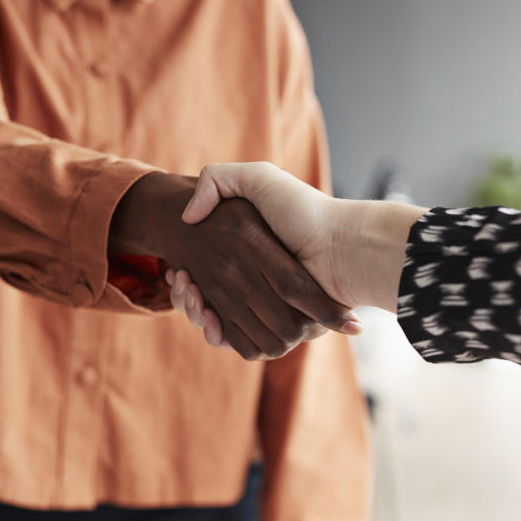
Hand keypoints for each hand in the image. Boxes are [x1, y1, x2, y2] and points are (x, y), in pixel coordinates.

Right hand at [109, 172, 360, 358]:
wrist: (342, 244)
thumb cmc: (304, 210)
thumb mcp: (259, 179)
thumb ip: (220, 179)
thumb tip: (189, 216)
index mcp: (254, 261)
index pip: (204, 278)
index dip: (185, 280)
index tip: (178, 272)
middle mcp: (258, 287)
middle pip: (206, 304)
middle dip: (188, 297)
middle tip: (181, 279)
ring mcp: (267, 309)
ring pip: (214, 323)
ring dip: (194, 311)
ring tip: (191, 290)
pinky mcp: (275, 329)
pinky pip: (236, 341)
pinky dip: (215, 331)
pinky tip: (205, 311)